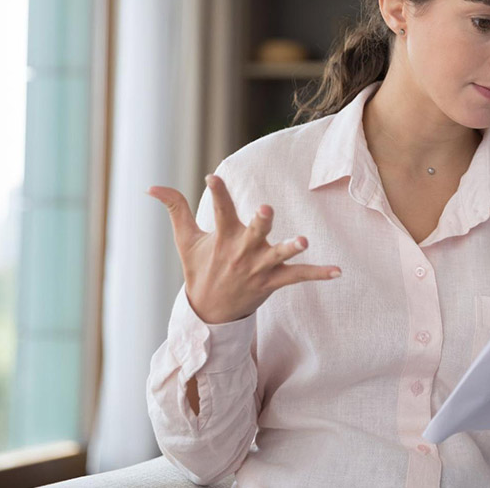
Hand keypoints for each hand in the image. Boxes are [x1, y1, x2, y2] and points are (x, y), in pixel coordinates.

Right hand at [147, 173, 341, 324]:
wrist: (209, 312)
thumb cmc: (200, 268)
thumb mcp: (185, 240)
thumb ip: (175, 208)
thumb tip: (151, 186)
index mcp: (223, 237)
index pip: (219, 210)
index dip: (217, 193)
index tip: (213, 177)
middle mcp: (242, 251)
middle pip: (254, 232)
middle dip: (260, 222)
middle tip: (265, 210)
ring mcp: (259, 267)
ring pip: (278, 256)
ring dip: (291, 248)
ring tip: (305, 241)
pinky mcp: (273, 281)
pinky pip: (298, 277)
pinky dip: (319, 274)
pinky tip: (339, 271)